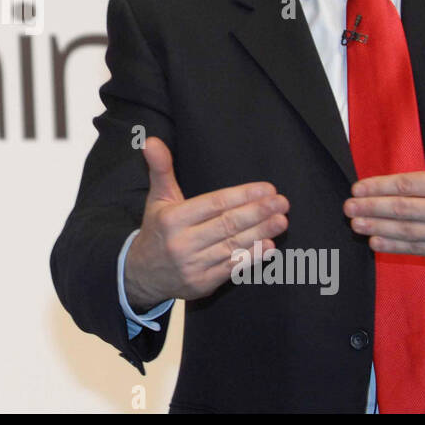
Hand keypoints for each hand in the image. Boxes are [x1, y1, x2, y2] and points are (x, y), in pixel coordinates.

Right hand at [124, 137, 288, 309]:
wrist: (142, 274)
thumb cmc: (157, 229)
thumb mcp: (157, 198)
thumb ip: (161, 169)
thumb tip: (151, 140)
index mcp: (172, 218)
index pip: (214, 204)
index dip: (243, 196)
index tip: (268, 188)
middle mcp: (181, 242)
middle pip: (227, 225)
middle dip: (258, 212)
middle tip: (283, 202)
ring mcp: (192, 265)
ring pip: (232, 246)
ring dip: (261, 233)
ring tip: (282, 220)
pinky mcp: (201, 284)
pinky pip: (231, 269)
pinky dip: (251, 257)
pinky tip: (269, 246)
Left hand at [343, 83, 424, 261]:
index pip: (411, 185)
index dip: (382, 187)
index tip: (358, 187)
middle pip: (405, 210)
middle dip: (373, 208)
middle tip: (348, 206)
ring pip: (409, 232)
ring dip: (379, 228)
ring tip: (355, 224)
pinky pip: (420, 249)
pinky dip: (396, 248)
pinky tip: (375, 241)